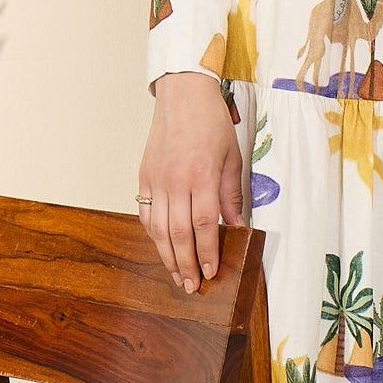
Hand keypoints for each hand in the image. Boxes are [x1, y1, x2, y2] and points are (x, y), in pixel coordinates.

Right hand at [139, 71, 244, 293]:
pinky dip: (153, 235)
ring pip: (159, 229)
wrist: (182, 96)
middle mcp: (176, 181)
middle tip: (192, 286)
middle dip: (186, 264)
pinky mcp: (144, 177)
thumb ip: (232, 195)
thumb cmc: (210, 123)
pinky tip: (162, 247)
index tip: (211, 272)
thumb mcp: (232, 158)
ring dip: (167, 256)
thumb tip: (237, 228)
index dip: (207, 252)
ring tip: (176, 275)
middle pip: (179, 233)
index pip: (204, 224)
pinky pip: (146, 213)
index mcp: (201, 175)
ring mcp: (156, 180)